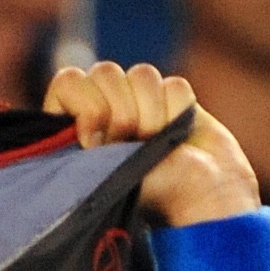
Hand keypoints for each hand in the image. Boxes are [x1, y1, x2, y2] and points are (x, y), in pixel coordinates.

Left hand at [43, 61, 260, 226]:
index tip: (95, 143)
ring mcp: (139, 102)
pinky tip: (178, 136)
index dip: (85, 105)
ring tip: (155, 145)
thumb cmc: (143, 197)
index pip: (68, 82)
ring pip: (141, 74)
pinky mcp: (173, 99)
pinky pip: (174, 86)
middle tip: (129, 144)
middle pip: (105, 72)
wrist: (200, 198)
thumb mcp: (97, 174)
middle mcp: (104, 108)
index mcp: (74, 127)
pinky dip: (178, 112)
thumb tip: (79, 113)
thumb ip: (81, 137)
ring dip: (151, 115)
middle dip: (121, 112)